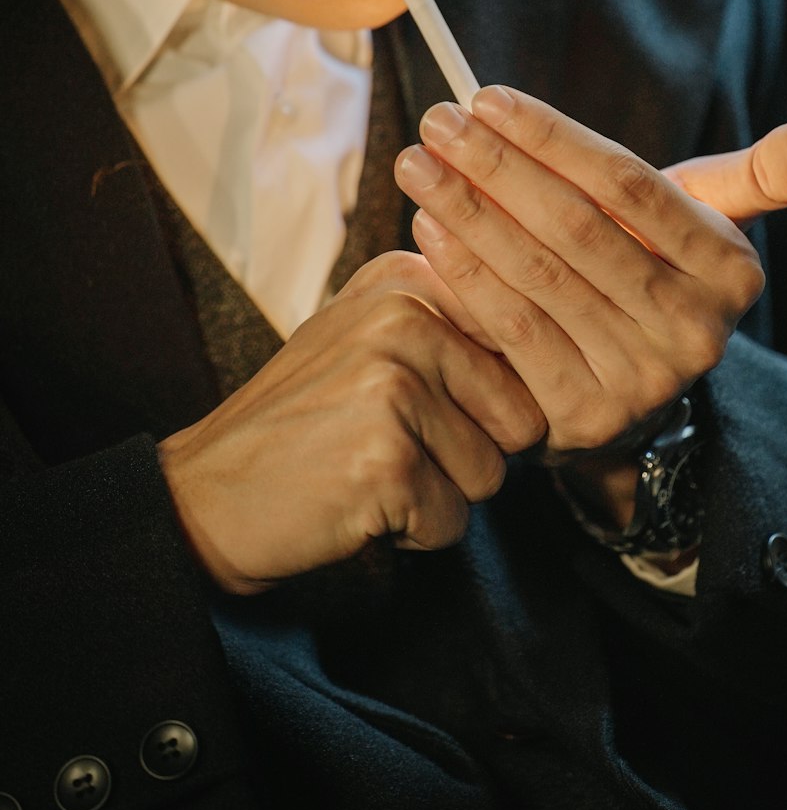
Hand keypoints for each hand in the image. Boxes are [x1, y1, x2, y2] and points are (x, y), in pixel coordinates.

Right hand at [158, 251, 544, 593]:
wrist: (208, 491)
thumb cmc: (306, 419)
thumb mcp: (369, 334)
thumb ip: (452, 321)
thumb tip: (556, 334)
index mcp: (406, 278)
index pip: (520, 339)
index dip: (495, 396)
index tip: (436, 406)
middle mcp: (404, 317)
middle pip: (520, 414)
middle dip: (471, 451)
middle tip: (392, 445)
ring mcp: (394, 385)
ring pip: (493, 472)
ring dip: (441, 493)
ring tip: (371, 468)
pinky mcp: (387, 459)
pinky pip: (454, 520)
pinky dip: (413, 531)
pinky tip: (356, 501)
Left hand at [395, 88, 786, 457]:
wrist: (622, 390)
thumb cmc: (646, 274)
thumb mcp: (697, 224)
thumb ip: (746, 178)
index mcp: (731, 270)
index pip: (630, 186)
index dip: (554, 138)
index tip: (486, 98)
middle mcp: (697, 332)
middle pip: (578, 227)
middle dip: (497, 167)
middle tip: (436, 123)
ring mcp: (640, 380)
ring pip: (538, 275)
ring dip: (468, 212)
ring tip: (418, 165)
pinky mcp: (583, 416)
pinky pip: (512, 329)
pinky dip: (463, 275)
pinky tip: (427, 230)